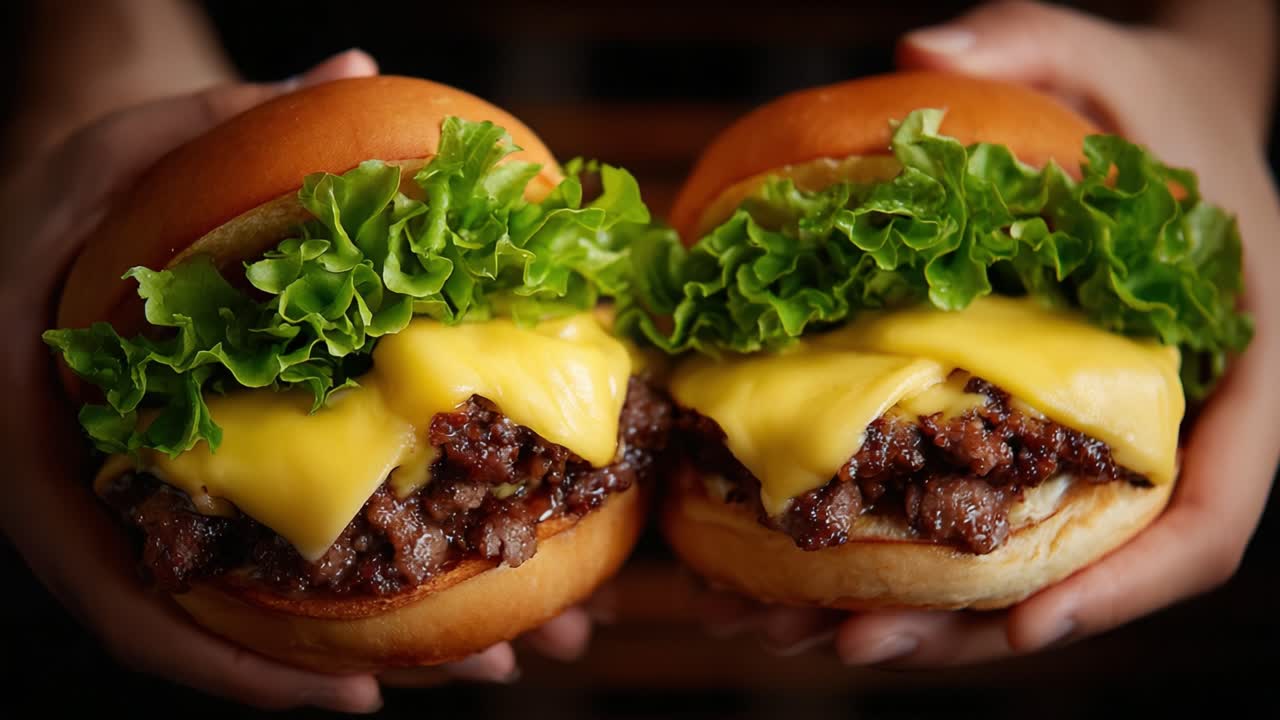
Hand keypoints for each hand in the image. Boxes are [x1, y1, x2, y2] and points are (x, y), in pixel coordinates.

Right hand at [0, 49, 592, 710]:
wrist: (82, 205)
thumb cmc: (99, 180)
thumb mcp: (138, 145)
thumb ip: (226, 125)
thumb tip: (352, 69)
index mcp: (54, 450)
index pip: (126, 598)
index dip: (234, 661)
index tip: (360, 691)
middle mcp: (112, 503)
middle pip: (240, 622)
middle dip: (377, 663)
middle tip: (500, 670)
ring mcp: (174, 505)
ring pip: (284, 603)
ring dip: (410, 638)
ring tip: (531, 646)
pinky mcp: (222, 486)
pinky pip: (301, 555)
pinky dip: (385, 582)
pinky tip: (487, 573)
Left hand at [714, 0, 1279, 665]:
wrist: (1161, 124)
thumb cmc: (1145, 99)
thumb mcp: (1102, 55)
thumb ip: (1033, 40)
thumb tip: (922, 45)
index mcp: (1226, 365)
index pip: (1209, 508)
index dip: (1126, 583)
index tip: (1024, 623)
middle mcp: (1164, 426)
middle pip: (1088, 568)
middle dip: (972, 627)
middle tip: (854, 650)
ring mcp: (1095, 442)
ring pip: (1020, 566)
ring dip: (915, 619)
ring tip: (793, 636)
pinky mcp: (1035, 438)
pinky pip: (977, 516)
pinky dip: (899, 559)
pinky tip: (798, 575)